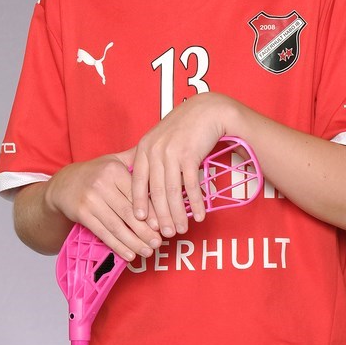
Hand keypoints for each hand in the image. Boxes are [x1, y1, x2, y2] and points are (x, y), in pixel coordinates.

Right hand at [44, 150, 161, 260]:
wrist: (63, 184)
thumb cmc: (95, 173)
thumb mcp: (113, 160)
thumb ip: (134, 159)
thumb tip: (159, 158)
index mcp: (114, 170)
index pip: (136, 193)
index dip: (150, 211)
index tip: (161, 225)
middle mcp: (102, 184)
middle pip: (128, 212)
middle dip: (145, 231)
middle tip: (158, 243)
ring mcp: (90, 200)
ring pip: (116, 225)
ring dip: (134, 242)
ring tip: (148, 251)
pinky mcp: (82, 214)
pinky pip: (103, 233)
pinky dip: (117, 246)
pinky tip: (129, 255)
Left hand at [130, 93, 230, 237]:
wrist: (208, 110)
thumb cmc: (184, 126)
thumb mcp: (160, 138)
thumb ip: (151, 157)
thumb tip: (145, 184)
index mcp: (144, 147)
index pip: (137, 182)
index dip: (139, 204)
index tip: (140, 223)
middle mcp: (155, 150)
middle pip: (155, 191)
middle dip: (160, 216)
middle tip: (164, 234)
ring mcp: (172, 152)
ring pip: (172, 192)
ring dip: (178, 214)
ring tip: (181, 229)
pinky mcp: (190, 155)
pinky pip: (191, 186)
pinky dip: (196, 203)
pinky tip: (200, 215)